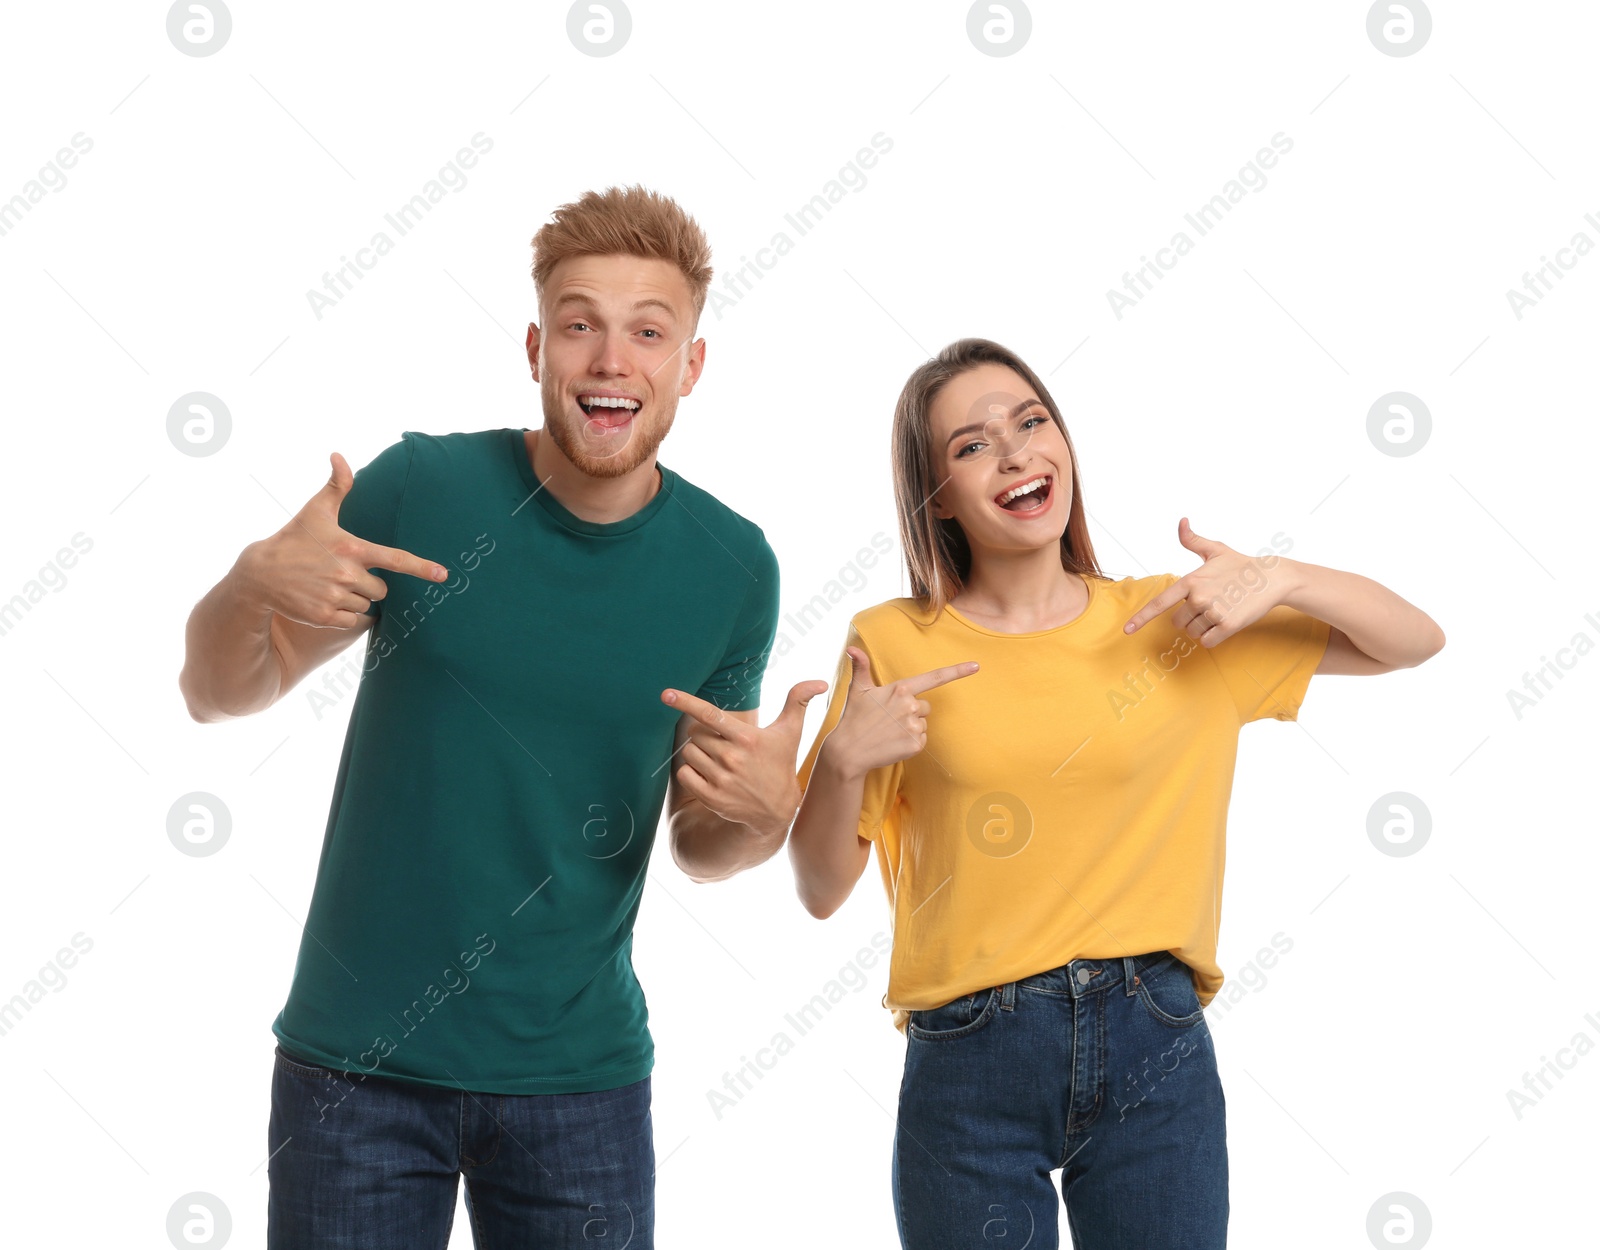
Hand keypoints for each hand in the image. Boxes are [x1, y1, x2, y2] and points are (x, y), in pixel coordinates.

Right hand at [235, 452, 447, 628]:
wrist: (260, 573)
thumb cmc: (293, 539)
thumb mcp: (315, 511)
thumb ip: (336, 486)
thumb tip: (338, 455)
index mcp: (351, 548)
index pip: (395, 558)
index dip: (422, 567)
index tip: (444, 575)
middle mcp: (347, 574)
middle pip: (382, 589)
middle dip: (369, 583)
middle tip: (342, 573)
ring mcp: (335, 597)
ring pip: (367, 604)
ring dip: (354, 597)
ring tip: (329, 584)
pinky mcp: (325, 617)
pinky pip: (353, 620)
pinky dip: (344, 613)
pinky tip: (324, 599)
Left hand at [663, 681, 830, 836]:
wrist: (776, 811)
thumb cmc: (781, 764)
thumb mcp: (791, 732)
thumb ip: (799, 702)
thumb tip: (821, 682)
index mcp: (748, 738)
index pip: (710, 715)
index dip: (686, 702)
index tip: (666, 694)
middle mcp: (732, 759)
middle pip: (696, 734)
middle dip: (705, 735)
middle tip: (725, 745)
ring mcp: (720, 780)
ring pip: (689, 752)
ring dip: (699, 753)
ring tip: (719, 760)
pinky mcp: (711, 797)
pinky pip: (685, 773)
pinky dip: (692, 771)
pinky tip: (710, 774)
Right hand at [820, 648, 978, 777]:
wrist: (849, 751)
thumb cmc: (853, 717)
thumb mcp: (857, 689)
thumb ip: (861, 666)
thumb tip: (852, 648)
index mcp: (900, 689)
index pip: (934, 678)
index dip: (957, 671)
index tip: (976, 666)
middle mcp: (911, 706)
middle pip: (925, 706)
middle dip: (911, 711)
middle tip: (889, 719)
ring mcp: (914, 726)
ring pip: (923, 724)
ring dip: (910, 727)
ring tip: (888, 732)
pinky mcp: (915, 745)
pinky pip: (921, 740)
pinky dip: (910, 742)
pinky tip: (893, 742)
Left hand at [1123, 516, 1283, 645]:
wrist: (1272, 578)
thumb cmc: (1240, 564)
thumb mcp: (1215, 550)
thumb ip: (1193, 540)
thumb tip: (1181, 521)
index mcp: (1191, 580)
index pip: (1160, 603)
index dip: (1141, 618)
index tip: (1127, 630)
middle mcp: (1199, 597)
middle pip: (1178, 622)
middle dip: (1189, 617)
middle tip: (1210, 604)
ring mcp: (1214, 612)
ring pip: (1192, 632)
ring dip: (1202, 627)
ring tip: (1221, 609)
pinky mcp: (1228, 626)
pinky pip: (1207, 641)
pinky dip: (1213, 636)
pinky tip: (1226, 622)